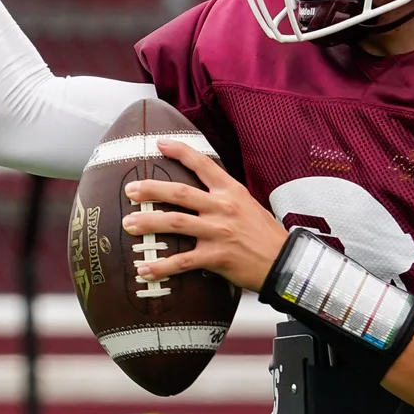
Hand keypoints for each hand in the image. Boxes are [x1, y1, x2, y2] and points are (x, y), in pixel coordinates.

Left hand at [120, 139, 288, 292]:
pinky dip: (161, 266)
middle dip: (151, 189)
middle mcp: (222, 208)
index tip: (159, 143)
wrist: (285, 262)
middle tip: (130, 189)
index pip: (203, 164)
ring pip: (175, 223)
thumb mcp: (248, 205)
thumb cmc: (266, 235)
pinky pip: (182, 261)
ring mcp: (218, 232)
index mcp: (231, 191)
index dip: (180, 151)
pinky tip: (144, 269)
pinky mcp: (216, 257)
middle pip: (179, 193)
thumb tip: (202, 192)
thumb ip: (225, 197)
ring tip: (127, 224)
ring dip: (148, 222)